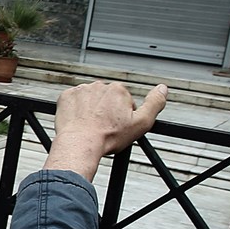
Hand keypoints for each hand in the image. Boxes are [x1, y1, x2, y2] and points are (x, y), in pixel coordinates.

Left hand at [44, 81, 167, 181]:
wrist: (80, 143)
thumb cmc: (109, 136)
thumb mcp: (141, 123)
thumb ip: (155, 103)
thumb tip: (163, 88)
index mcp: (118, 90)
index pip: (123, 101)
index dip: (122, 116)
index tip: (117, 127)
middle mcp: (99, 86)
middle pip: (106, 99)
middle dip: (106, 111)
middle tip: (103, 128)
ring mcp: (81, 90)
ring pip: (89, 100)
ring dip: (91, 110)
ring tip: (91, 126)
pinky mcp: (66, 97)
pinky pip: (73, 101)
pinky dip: (75, 110)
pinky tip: (79, 121)